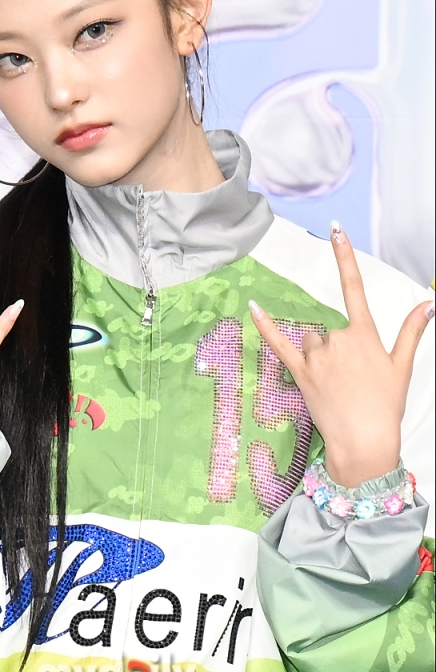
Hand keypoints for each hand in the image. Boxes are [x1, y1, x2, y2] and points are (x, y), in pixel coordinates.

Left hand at [249, 222, 433, 486]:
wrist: (364, 442)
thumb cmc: (385, 406)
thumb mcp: (402, 367)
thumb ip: (412, 332)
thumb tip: (428, 303)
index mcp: (364, 334)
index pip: (355, 286)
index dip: (345, 256)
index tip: (336, 230)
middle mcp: (338, 338)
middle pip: (328, 329)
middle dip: (337, 351)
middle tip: (351, 383)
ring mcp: (317, 355)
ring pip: (311, 341)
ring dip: (318, 357)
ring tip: (333, 387)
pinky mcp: (299, 372)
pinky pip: (279, 343)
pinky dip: (265, 325)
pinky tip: (253, 306)